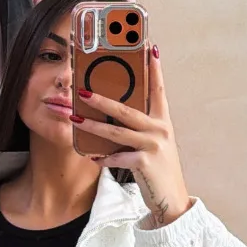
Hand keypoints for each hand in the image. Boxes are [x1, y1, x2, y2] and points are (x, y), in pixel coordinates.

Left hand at [74, 44, 191, 227]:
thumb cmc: (159, 170)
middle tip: (82, 90)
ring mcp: (153, 145)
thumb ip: (140, 128)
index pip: (158, 89)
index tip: (148, 46)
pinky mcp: (144, 162)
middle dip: (102, 99)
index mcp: (162, 122)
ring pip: (116, 132)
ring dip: (93, 126)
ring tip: (75, 118)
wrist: (171, 199)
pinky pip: (117, 157)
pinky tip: (92, 157)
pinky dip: (103, 158)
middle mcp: (159, 130)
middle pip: (126, 109)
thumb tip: (114, 114)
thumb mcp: (154, 144)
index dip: (153, 68)